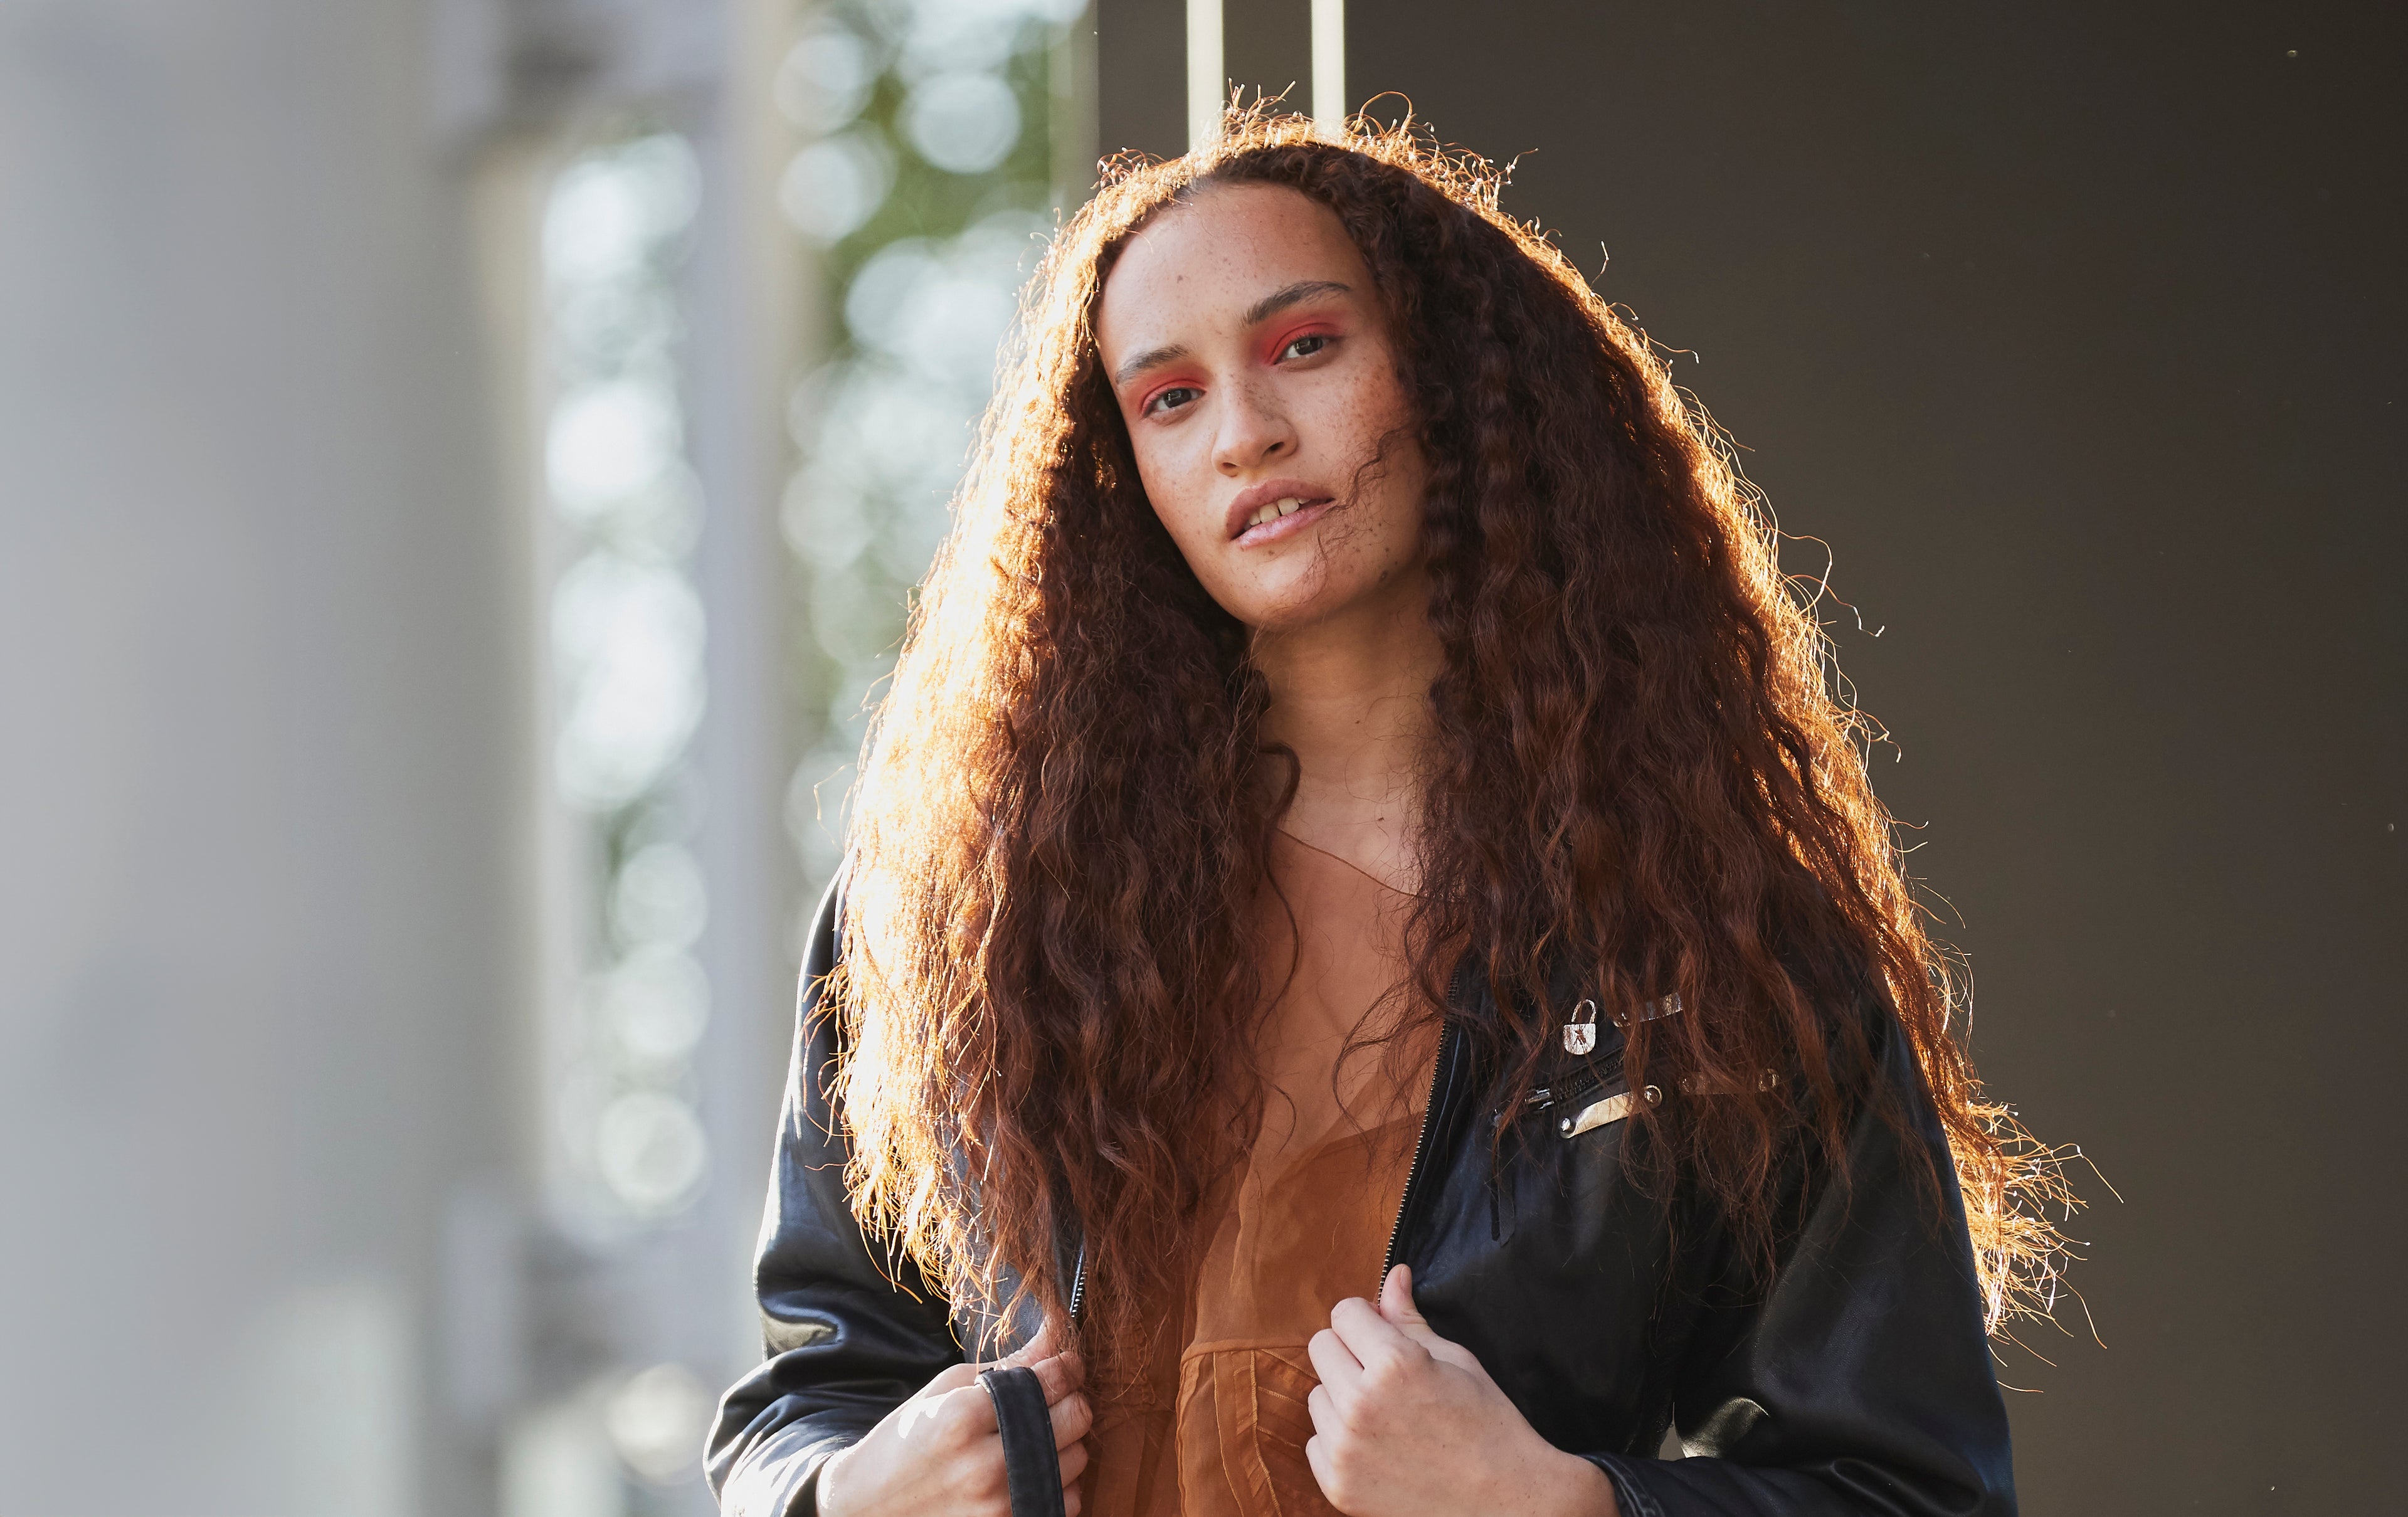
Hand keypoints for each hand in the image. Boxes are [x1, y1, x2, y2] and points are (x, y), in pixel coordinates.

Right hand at [817, 1320, 1091, 1516]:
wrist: (869, 1506)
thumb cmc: (906, 1440)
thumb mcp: (946, 1390)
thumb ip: (1009, 1365)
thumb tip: (1057, 1333)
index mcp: (962, 1418)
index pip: (1050, 1380)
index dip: (1068, 1366)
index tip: (1067, 1365)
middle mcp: (984, 1465)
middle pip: (1075, 1418)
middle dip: (1071, 1400)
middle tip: (1051, 1400)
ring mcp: (999, 1505)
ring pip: (1078, 1459)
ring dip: (1067, 1442)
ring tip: (1035, 1437)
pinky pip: (1068, 1500)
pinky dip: (1060, 1482)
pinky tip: (1032, 1470)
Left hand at [1304, 1266, 1617, 1516]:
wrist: (1505, 1502)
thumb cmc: (1488, 1424)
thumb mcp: (1455, 1361)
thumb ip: (1409, 1318)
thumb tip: (1393, 1274)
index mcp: (1394, 1363)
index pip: (1344, 1312)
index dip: (1366, 1319)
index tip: (1384, 1333)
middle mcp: (1361, 1403)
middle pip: (1321, 1346)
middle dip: (1350, 1351)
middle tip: (1384, 1373)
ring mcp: (1345, 1448)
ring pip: (1316, 1395)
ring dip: (1342, 1396)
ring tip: (1387, 1414)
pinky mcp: (1338, 1485)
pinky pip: (1316, 1441)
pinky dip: (1339, 1441)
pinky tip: (1379, 1447)